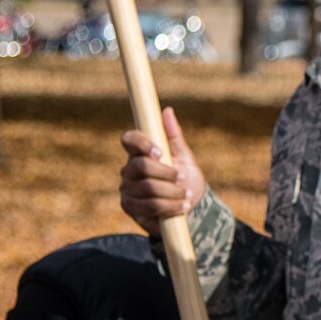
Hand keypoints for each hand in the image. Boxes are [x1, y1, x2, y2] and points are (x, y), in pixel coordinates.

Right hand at [119, 106, 208, 234]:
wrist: (192, 206)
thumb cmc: (186, 178)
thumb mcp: (184, 156)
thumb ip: (174, 135)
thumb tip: (167, 110)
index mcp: (139, 152)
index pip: (129, 139)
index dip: (142, 143)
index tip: (161, 153)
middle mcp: (128, 170)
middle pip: (140, 166)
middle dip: (166, 173)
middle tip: (181, 178)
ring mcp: (127, 190)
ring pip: (147, 188)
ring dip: (172, 192)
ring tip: (186, 195)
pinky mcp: (131, 209)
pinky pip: (149, 206)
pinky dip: (170, 206)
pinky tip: (181, 206)